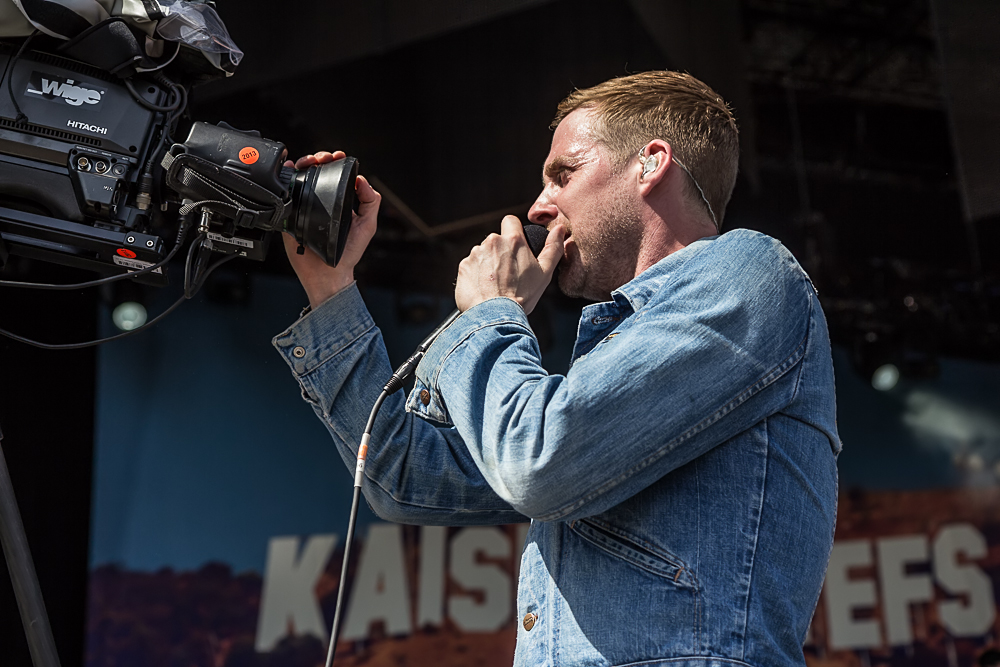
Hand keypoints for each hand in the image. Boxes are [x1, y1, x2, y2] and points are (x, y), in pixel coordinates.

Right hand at [281, 151, 380, 308]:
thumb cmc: (348, 253)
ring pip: (301, 178)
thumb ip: (371, 202)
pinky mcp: (292, 214)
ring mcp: (306, 206)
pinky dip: (286, 177)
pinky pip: (286, 193)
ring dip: (304, 164)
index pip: (337, 175)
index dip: (336, 162)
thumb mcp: (367, 226)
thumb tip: (362, 180)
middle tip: (322, 158)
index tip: (338, 156)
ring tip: (308, 162)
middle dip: (319, 158)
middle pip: (318, 172)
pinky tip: (291, 169)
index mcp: (340, 201)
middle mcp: (322, 201)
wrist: (327, 273)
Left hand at [455, 216, 564, 314]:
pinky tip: (484, 288)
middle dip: (501, 252)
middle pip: (496, 240)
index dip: (513, 231)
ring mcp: (475, 254)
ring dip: (488, 263)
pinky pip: (471, 266)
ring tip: (496, 284)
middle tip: (509, 273)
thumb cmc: (522, 296)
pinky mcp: (463, 267)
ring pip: (483, 253)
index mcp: (513, 240)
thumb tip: (560, 230)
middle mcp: (492, 242)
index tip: (516, 245)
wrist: (496, 316)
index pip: (510, 221)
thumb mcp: (545, 273)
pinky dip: (476, 275)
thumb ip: (553, 248)